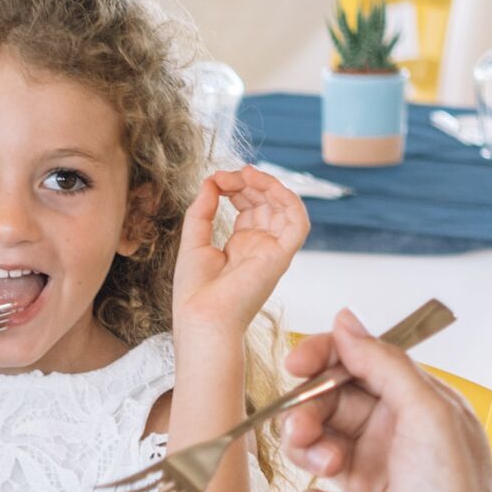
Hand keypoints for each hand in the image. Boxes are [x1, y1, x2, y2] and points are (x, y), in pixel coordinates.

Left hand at [171, 167, 309, 348]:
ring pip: (284, 207)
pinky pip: (298, 222)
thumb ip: (202, 210)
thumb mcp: (194, 241)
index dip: (236, 187)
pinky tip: (266, 185)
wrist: (202, 318)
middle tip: (226, 176)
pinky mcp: (282, 256)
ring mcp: (272, 251)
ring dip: (267, 185)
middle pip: (266, 203)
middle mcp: (260, 247)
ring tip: (245, 174)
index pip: (249, 207)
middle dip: (248, 182)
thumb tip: (210, 182)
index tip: (215, 179)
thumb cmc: (195, 292)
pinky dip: (288, 199)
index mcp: (240, 247)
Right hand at [279, 309, 491, 491]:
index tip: (298, 364)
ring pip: (309, 446)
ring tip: (330, 468)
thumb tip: (346, 321)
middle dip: (308, 410)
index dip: (325, 357)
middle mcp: (391, 439)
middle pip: (326, 402)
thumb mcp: (427, 414)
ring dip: (310, 452)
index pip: (359, 363)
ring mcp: (366, 479)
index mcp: (418, 407)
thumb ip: (383, 363)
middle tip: (305, 427)